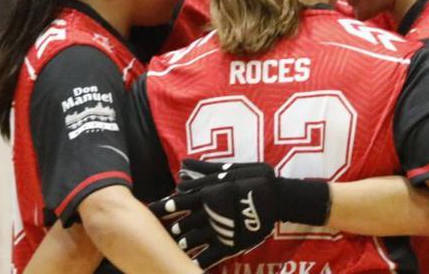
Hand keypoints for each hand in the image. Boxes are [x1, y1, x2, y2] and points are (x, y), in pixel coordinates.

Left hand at [149, 160, 278, 268]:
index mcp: (206, 194)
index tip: (151, 210)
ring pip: (190, 241)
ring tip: (178, 246)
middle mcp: (207, 214)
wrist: (277, 198)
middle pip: (182, 224)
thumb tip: (184, 165)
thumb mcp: (229, 169)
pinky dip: (197, 262)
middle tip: (165, 230)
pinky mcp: (228, 245)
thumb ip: (205, 169)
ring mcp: (217, 231)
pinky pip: (208, 258)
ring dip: (182, 244)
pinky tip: (189, 264)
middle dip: (173, 228)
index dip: (163, 207)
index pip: (178, 202)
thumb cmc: (253, 179)